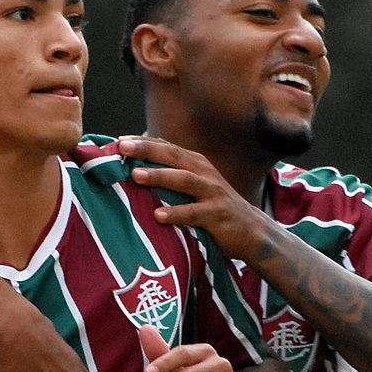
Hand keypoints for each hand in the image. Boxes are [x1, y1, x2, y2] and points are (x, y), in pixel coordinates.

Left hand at [117, 135, 272, 261]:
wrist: (252, 232)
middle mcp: (204, 173)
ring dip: (159, 176)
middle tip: (122, 146)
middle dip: (147, 150)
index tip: (118, 140)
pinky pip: (195, 213)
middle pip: (174, 156)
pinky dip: (177, 213)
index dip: (144, 142)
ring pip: (184, 180)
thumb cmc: (215, 209)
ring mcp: (212, 193)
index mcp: (197, 164)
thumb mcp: (196, 188)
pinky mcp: (218, 215)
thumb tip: (136, 172)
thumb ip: (172, 179)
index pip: (167, 148)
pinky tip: (158, 216)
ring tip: (136, 175)